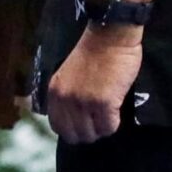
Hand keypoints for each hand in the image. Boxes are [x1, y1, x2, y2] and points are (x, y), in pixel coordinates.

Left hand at [47, 25, 143, 143]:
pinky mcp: (103, 103)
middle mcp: (65, 99)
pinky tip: (116, 110)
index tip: (84, 124)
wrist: (109, 35)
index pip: (58, 127)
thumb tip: (73, 120)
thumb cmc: (92, 53)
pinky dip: (114, 124)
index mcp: (54, 92)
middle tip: (99, 121)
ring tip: (108, 115)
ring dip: (102, 128)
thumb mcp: (68, 75)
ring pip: (93, 134)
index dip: (72, 130)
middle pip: (75, 135)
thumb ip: (66, 96)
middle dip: (89, 132)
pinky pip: (109, 127)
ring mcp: (83, 102)